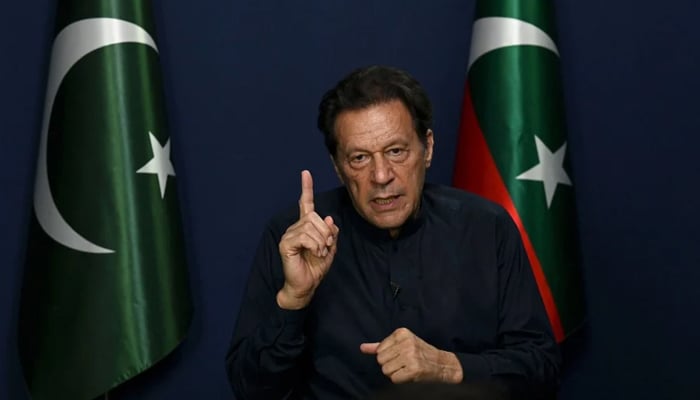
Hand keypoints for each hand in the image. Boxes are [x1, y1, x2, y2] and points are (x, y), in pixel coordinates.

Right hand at [277, 170, 338, 309]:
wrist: (306, 285)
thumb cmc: (316, 267)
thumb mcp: (330, 248)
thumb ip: (331, 233)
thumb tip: (328, 219)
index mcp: (306, 226)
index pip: (306, 203)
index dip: (306, 188)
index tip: (306, 173)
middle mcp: (296, 227)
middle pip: (314, 216)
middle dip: (326, 232)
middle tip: (326, 247)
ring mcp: (289, 235)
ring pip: (311, 226)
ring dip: (322, 241)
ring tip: (320, 252)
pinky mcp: (286, 244)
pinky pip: (305, 236)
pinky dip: (315, 245)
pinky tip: (315, 253)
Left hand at [360, 328, 462, 383]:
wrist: (442, 364)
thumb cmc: (419, 354)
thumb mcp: (401, 344)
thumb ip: (380, 346)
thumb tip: (362, 348)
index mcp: (401, 332)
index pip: (379, 350)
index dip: (388, 357)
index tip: (401, 355)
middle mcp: (406, 342)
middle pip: (381, 360)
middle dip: (390, 365)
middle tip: (404, 364)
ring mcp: (410, 355)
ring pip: (386, 370)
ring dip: (395, 373)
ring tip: (406, 368)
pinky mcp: (414, 369)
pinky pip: (394, 378)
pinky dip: (400, 380)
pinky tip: (410, 374)